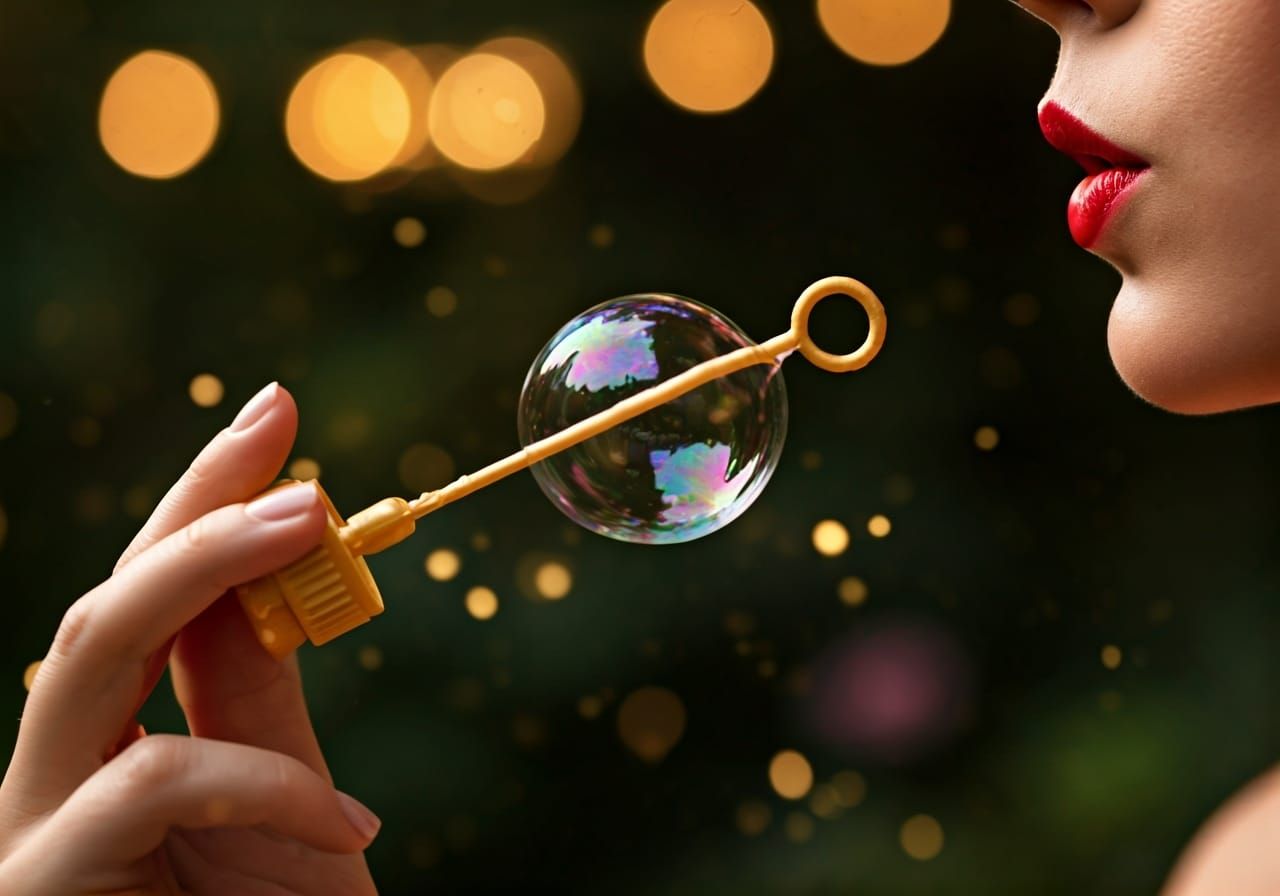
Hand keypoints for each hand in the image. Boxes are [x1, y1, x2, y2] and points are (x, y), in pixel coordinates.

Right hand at [0, 383, 379, 894]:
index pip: (151, 600)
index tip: (276, 411)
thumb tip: (270, 561)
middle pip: (103, 607)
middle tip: (288, 442)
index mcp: (117, 741)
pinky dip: (256, 783)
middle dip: (191, 509)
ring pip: (84, 661)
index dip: (202, 498)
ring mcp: (33, 833)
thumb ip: (258, 692)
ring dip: (200, 575)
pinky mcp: (35, 889)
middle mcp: (57, 774)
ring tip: (309, 522)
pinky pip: (142, 787)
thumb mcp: (288, 802)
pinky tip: (346, 824)